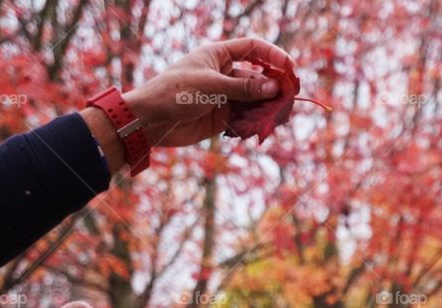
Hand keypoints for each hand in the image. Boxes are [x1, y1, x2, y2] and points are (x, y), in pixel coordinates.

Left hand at [81, 38, 294, 169]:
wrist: (151, 121)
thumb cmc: (175, 92)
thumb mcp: (212, 86)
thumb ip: (244, 89)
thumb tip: (275, 87)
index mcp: (218, 55)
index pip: (252, 48)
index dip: (273, 55)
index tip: (290, 67)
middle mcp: (224, 74)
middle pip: (258, 76)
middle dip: (275, 85)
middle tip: (290, 96)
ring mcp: (224, 96)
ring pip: (254, 99)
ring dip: (268, 105)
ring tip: (282, 113)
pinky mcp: (222, 117)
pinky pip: (245, 117)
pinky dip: (257, 121)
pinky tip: (266, 125)